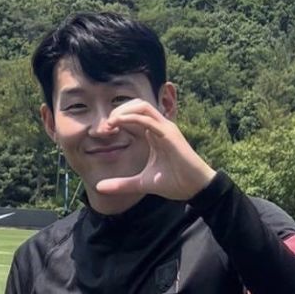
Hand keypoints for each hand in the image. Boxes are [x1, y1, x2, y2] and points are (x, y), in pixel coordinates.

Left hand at [95, 99, 215, 200]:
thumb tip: (99, 187)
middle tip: (105, 126)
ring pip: (142, 107)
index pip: (134, 116)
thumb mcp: (141, 183)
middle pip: (137, 105)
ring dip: (123, 111)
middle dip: (118, 111)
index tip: (104, 132)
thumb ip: (121, 184)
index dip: (117, 120)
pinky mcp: (169, 134)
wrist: (195, 188)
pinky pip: (148, 119)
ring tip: (110, 123)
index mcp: (154, 134)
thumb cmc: (174, 182)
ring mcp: (165, 128)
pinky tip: (118, 124)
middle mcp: (159, 127)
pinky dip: (131, 118)